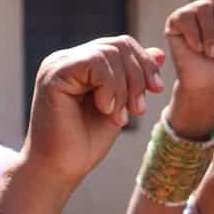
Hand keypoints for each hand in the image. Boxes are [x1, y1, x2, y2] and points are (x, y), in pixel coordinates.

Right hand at [24, 36, 165, 190]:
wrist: (61, 168)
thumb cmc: (87, 142)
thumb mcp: (122, 106)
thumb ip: (135, 80)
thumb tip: (160, 52)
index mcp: (83, 64)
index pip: (121, 45)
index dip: (145, 64)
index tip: (157, 90)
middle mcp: (68, 59)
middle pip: (119, 45)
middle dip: (138, 77)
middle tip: (138, 110)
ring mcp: (58, 64)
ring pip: (109, 54)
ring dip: (124, 88)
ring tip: (119, 116)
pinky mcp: (53, 74)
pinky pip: (94, 63)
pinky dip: (109, 88)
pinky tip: (104, 109)